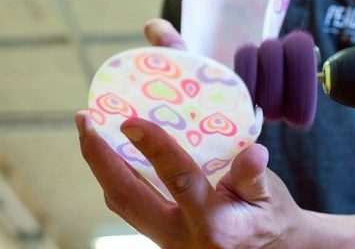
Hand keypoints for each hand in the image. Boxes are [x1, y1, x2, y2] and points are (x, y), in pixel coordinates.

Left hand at [76, 19, 304, 248]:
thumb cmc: (270, 216)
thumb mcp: (270, 195)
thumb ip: (254, 176)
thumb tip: (254, 152)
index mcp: (214, 225)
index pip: (178, 180)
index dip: (154, 148)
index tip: (130, 121)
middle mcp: (181, 236)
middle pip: (127, 197)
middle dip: (99, 158)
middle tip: (84, 118)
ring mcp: (166, 240)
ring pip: (121, 203)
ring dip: (101, 166)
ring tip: (90, 129)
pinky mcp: (160, 236)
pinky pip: (129, 206)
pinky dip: (115, 176)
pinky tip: (111, 152)